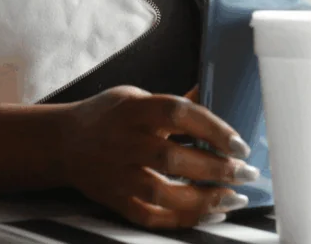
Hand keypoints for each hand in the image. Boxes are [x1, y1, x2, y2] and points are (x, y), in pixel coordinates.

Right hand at [57, 85, 256, 229]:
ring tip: (235, 198)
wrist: (63, 142)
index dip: (212, 129)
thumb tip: (213, 91)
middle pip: (173, 158)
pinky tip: (210, 214)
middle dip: (216, 169)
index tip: (239, 144)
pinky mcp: (115, 199)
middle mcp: (125, 142)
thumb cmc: (107, 115)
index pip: (178, 114)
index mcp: (134, 110)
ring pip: (163, 193)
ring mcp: (118, 174)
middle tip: (247, 173)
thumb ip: (175, 102)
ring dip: (204, 199)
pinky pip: (150, 216)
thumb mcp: (138, 97)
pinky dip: (182, 219)